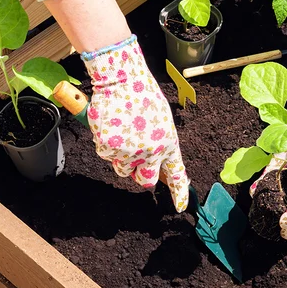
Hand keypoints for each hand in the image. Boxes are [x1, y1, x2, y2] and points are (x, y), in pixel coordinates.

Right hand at [82, 35, 189, 211]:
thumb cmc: (142, 97)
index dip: (178, 193)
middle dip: (141, 175)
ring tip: (124, 133)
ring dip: (123, 159)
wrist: (121, 80)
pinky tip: (112, 128)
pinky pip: (107, 157)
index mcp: (169, 143)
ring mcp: (129, 152)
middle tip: (137, 159)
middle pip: (146, 180)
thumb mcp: (162, 121)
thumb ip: (161, 143)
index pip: (177, 174)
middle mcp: (151, 152)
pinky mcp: (109, 148)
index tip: (180, 207)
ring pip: (123, 169)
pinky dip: (107, 146)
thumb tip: (158, 164)